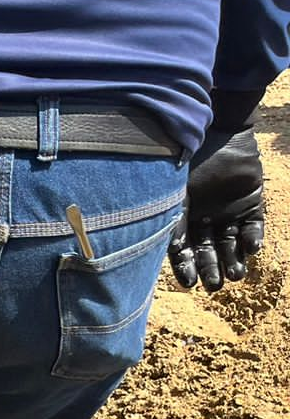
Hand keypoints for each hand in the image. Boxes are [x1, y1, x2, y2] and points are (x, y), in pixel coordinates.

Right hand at [169, 125, 264, 291]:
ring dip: (234, 260)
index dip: (186, 266)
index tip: (190, 283)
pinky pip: (253, 226)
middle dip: (211, 268)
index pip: (183, 248)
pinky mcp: (251, 203)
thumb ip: (171, 223)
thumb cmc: (189, 163)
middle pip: (207, 249)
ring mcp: (228, 210)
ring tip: (236, 276)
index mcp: (182, 216)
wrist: (220, 132)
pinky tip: (252, 250)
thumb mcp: (174, 196)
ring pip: (231, 242)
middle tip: (216, 286)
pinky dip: (254, 239)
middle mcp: (205, 217)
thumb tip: (165, 253)